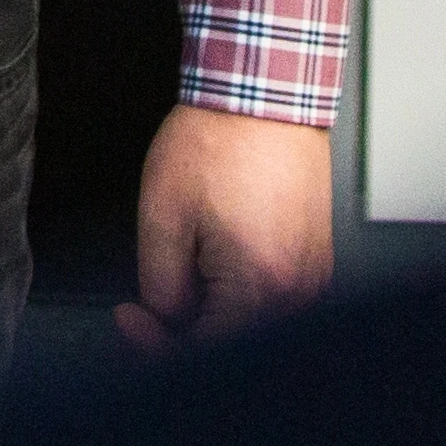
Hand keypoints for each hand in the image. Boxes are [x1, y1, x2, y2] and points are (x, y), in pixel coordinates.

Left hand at [118, 109, 332, 353]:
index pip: (203, 351)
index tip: (129, 318)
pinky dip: (240, 288)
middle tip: (153, 292)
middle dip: (185, 323)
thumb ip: (160, 285)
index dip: (154, 342)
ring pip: (250, 321)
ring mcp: (313, 278)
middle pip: (230, 340)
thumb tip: (162, 321)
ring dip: (213, 304)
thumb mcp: (163, 214)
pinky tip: (220, 248)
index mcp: (260, 287)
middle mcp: (298, 292)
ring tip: (194, 251)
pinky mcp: (316, 262)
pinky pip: (272, 297)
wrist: (263, 94)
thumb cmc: (219, 141)